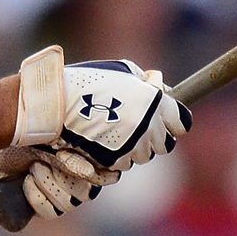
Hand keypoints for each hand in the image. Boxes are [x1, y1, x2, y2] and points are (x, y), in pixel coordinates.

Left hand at [0, 146, 119, 223]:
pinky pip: (51, 213)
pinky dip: (38, 198)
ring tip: (33, 168)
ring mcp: (61, 195)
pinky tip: (26, 183)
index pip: (107, 175)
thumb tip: (88, 171)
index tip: (65, 155)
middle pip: (87, 192)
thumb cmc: (19, 135)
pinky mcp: (43, 208)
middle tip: (46, 159)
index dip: (94, 171)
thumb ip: (67, 149)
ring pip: (69, 203)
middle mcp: (77, 179)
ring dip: (49, 184)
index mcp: (85, 158)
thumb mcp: (44, 136)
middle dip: (65, 176)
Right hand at [13, 46, 190, 171]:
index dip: (171, 119)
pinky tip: (100, 140)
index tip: (162, 114)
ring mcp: (132, 149)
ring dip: (133, 146)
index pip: (181, 123)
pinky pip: (123, 164)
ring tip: (112, 129)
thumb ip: (146, 81)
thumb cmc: (88, 82)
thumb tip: (159, 85)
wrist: (55, 105)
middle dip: (152, 134)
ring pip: (142, 156)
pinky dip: (115, 156)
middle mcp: (148, 129)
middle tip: (133, 122)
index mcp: (155, 104)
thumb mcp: (122, 71)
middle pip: (163, 144)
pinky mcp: (114, 163)